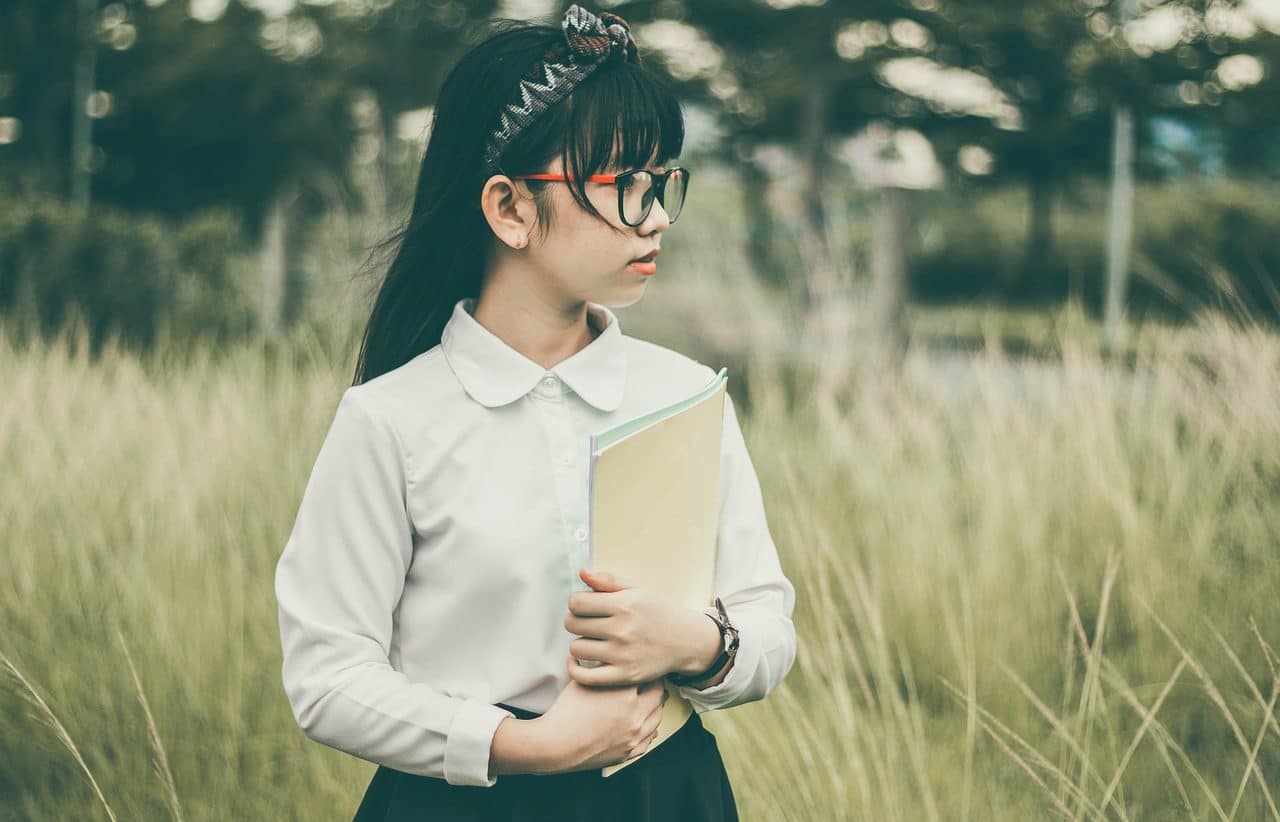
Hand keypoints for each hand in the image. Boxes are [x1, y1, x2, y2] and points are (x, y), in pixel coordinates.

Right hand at [529, 656, 667, 773]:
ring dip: (655, 707)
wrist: (556, 745)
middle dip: (656, 685)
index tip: (646, 664)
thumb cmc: (566, 713)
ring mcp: (634, 736)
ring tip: (649, 700)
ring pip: (657, 717)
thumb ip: (599, 669)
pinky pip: (648, 739)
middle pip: (659, 695)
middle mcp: (635, 715)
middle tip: (651, 680)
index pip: (649, 675)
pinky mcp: (628, 752)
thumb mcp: (582, 681)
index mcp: (626, 694)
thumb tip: (601, 657)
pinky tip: (643, 724)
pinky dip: (648, 729)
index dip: (647, 668)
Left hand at [564, 568, 703, 686]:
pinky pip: (584, 676)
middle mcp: (623, 630)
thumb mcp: (638, 589)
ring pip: (576, 648)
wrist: (686, 641)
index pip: (576, 603)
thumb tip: (582, 573)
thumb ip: (609, 580)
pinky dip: (574, 669)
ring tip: (593, 640)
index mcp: (624, 605)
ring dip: (580, 643)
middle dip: (575, 620)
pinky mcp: (624, 675)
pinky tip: (578, 661)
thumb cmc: (658, 612)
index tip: (585, 606)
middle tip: (587, 622)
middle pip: (572, 624)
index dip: (576, 602)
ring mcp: (623, 655)